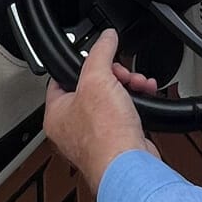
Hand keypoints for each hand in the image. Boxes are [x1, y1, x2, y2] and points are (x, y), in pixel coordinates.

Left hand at [43, 28, 160, 193]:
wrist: (129, 165)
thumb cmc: (105, 135)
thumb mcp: (98, 79)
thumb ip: (100, 52)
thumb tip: (106, 36)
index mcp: (56, 113)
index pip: (63, 78)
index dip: (83, 64)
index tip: (98, 56)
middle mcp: (72, 127)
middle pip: (93, 86)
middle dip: (115, 75)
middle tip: (124, 74)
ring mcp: (94, 135)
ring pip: (111, 98)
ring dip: (129, 86)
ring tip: (140, 83)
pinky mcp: (115, 140)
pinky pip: (123, 113)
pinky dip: (135, 102)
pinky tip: (145, 95)